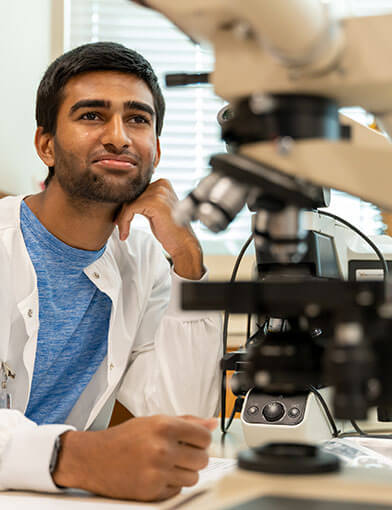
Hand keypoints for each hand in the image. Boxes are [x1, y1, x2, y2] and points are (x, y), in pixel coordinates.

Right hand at [53, 414, 216, 500]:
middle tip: (179, 453)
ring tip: (167, 464)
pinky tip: (157, 475)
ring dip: (184, 472)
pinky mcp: (152, 491)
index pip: (204, 437)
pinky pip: (177, 491)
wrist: (94, 458)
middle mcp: (162, 448)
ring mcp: (157, 472)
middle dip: (194, 457)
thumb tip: (212, 423)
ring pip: (193, 478)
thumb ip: (186, 421)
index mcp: (164, 426)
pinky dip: (171, 484)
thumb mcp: (154, 421)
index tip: (195, 442)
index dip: (202, 441)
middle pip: (202, 460)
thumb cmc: (124, 438)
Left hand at [115, 179, 203, 278]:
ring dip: (122, 219)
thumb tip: (122, 199)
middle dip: (122, 212)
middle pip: (132, 195)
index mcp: (163, 183)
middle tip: (119, 225)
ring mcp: (158, 192)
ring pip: (129, 202)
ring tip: (123, 233)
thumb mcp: (155, 210)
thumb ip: (144, 201)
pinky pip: (130, 209)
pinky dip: (124, 223)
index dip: (126, 205)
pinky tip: (125, 234)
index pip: (136, 190)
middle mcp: (162, 184)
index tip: (120, 219)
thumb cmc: (170, 230)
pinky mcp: (153, 202)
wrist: (183, 243)